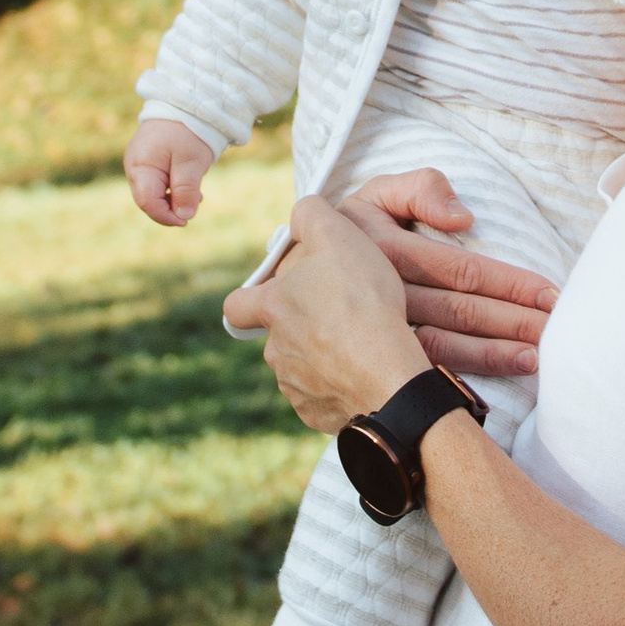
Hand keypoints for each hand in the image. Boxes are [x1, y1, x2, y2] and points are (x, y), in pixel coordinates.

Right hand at [126, 116, 211, 225]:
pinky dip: (175, 190)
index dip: (165, 216)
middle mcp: (136, 167)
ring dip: (175, 199)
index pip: (147, 202)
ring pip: (155, 194)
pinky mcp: (151, 162)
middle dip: (171, 208)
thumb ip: (186, 189)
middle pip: (149, 200)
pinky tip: (192, 190)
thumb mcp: (190, 161)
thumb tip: (184, 216)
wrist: (188, 103)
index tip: (186, 220)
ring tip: (197, 195)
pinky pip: (159, 184)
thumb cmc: (188, 130)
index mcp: (140, 166)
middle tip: (196, 204)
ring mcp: (142, 164)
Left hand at [222, 193, 440, 435]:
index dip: (250, 299)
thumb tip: (301, 211)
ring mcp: (295, 386)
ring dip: (323, 358)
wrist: (388, 375)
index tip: (271, 297)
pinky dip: (339, 388)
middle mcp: (276, 350)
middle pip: (279, 337)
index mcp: (273, 308)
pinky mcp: (317, 414)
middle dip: (302, 328)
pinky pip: (323, 398)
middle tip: (339, 319)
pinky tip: (365, 374)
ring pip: (301, 368)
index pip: (236, 306)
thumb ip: (312, 215)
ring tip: (360, 347)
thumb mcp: (339, 237)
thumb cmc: (362, 303)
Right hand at [336, 169, 559, 382]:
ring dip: (491, 354)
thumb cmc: (356, 225)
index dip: (508, 283)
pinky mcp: (372, 355)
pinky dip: (458, 379)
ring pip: (442, 345)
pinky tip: (490, 386)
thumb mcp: (379, 192)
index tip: (548, 294)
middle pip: (459, 311)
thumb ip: (421, 189)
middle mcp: (384, 293)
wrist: (296, 271)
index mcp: (388, 250)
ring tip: (535, 358)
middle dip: (512, 322)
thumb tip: (463, 217)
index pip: (460, 270)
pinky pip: (421, 369)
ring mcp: (376, 330)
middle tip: (557, 331)